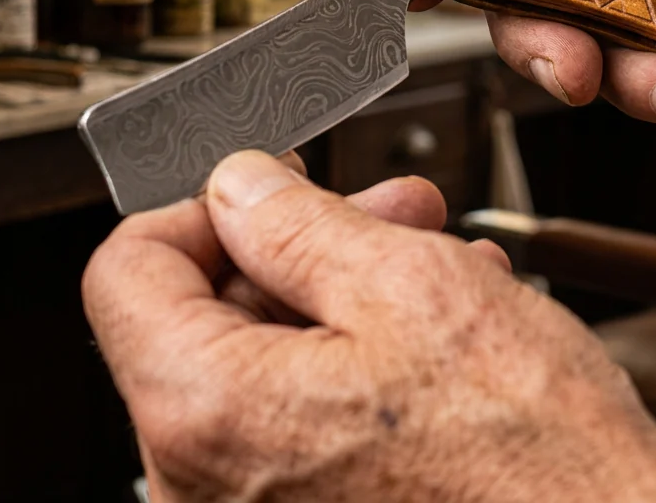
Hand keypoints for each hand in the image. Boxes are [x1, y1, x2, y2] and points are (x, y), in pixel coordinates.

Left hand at [84, 150, 655, 502]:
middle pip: (206, 313)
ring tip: (430, 256)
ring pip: (265, 360)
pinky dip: (358, 354)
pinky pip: (301, 418)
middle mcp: (205, 487)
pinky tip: (435, 320)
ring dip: (344, 289)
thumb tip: (238, 185)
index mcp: (208, 413)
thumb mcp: (407, 286)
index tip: (259, 184)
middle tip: (377, 205)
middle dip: (299, 239)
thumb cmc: (528, 452)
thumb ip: (295, 223)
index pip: (127, 272)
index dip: (197, 204)